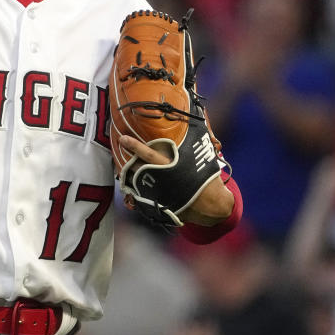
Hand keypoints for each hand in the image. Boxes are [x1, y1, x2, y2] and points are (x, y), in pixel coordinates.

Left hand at [117, 135, 234, 225]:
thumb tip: (191, 127)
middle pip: (138, 168)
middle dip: (127, 159)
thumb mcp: (200, 161)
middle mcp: (163, 180)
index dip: (135, 146)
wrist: (213, 206)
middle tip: (120, 149)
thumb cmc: (208, 181)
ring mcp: (158, 193)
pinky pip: (141, 196)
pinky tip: (131, 185)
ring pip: (137, 181)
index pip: (149, 154)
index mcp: (173, 167)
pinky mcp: (158, 204)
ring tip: (122, 167)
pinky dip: (135, 189)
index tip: (123, 139)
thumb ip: (190, 148)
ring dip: (128, 174)